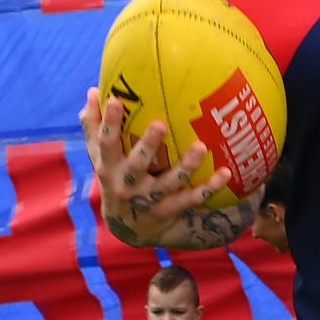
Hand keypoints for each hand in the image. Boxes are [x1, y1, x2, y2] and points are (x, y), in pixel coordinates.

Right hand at [79, 86, 225, 245]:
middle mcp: (127, 184)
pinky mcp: (168, 210)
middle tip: (160, 124)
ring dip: (186, 165)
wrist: (126, 228)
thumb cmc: (115, 179)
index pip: (106, 143)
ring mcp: (149, 199)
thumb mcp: (99, 157)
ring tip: (201, 146)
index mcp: (109, 167)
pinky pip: (192, 198)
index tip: (116, 100)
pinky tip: (226, 172)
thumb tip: (93, 91)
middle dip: (148, 145)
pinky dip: (210, 187)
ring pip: (169, 182)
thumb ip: (94, 126)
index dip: (110, 122)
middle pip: (138, 164)